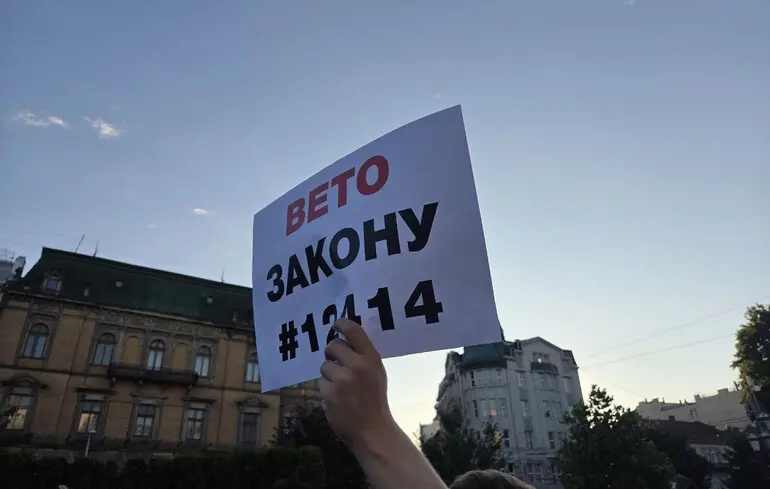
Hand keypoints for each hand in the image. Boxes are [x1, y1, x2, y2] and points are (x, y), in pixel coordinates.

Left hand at [319, 318, 397, 450]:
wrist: (372, 431)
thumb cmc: (374, 400)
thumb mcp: (376, 373)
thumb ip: (363, 356)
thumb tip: (343, 338)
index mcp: (371, 359)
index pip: (353, 331)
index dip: (341, 324)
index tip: (336, 324)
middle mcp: (357, 366)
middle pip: (333, 345)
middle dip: (332, 353)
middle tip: (337, 363)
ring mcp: (342, 380)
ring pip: (324, 365)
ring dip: (329, 374)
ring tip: (341, 387)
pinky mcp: (329, 393)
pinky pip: (320, 382)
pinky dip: (326, 389)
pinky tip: (337, 398)